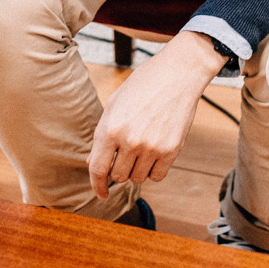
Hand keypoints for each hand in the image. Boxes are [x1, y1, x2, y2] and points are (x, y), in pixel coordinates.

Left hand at [87, 31, 227, 199]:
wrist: (177, 74)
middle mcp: (130, 140)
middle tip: (126, 155)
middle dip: (118, 170)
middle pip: (118, 176)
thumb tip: (91, 162)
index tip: (100, 193)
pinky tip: (155, 154)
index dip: (96, 185)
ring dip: (136, 170)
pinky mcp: (171, 150)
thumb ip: (102, 136)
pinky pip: (157, 176)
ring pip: (138, 178)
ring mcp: (152, 147)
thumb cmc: (143, 85)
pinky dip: (154, 170)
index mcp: (110, 128)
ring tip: (142, 149)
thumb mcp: (114, 105)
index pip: (97, 169)